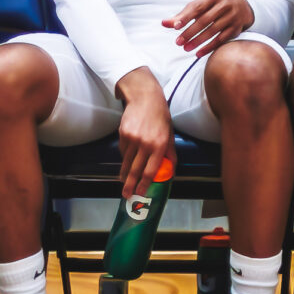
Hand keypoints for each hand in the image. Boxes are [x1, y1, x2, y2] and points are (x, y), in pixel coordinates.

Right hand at [115, 76, 175, 195]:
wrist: (145, 98)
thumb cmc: (160, 116)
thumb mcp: (169, 133)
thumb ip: (169, 152)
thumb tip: (170, 169)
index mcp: (159, 145)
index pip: (151, 170)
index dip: (144, 183)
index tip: (140, 192)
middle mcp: (145, 143)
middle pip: (135, 169)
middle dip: (130, 184)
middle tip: (126, 195)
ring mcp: (132, 138)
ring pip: (127, 161)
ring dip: (124, 173)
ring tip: (123, 182)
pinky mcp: (123, 134)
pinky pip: (123, 150)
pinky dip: (124, 157)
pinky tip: (126, 159)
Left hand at [163, 0, 252, 54]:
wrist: (242, 6)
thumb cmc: (214, 6)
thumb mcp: (201, 5)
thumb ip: (183, 14)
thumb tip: (164, 23)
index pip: (197, 7)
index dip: (186, 17)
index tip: (175, 27)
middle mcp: (225, 4)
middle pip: (204, 20)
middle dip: (190, 32)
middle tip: (178, 42)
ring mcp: (232, 17)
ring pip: (213, 31)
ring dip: (198, 41)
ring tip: (186, 48)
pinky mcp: (236, 29)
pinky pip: (221, 40)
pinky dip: (209, 47)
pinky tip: (198, 53)